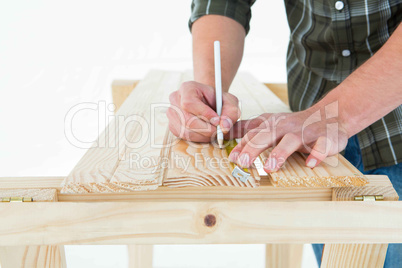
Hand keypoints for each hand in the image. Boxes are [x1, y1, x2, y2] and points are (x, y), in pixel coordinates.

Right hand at [167, 81, 239, 141]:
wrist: (209, 103)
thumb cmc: (218, 101)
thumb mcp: (230, 102)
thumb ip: (231, 112)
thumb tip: (224, 127)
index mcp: (187, 88)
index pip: (189, 103)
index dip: (203, 114)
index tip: (217, 121)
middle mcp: (175, 100)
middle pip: (186, 120)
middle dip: (206, 129)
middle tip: (219, 132)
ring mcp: (172, 114)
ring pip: (186, 131)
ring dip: (204, 136)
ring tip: (215, 132)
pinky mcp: (173, 127)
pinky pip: (184, 138)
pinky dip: (198, 139)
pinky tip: (206, 134)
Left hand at [227, 107, 348, 171]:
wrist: (329, 115)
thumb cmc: (292, 125)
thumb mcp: (268, 123)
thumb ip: (247, 129)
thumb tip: (223, 134)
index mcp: (271, 123)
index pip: (252, 133)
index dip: (240, 144)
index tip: (230, 157)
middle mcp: (285, 126)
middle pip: (266, 135)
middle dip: (253, 148)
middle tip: (242, 162)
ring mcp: (304, 132)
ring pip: (290, 141)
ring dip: (279, 153)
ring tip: (269, 168)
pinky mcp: (324, 138)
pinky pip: (321, 146)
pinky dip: (316, 154)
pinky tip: (310, 163)